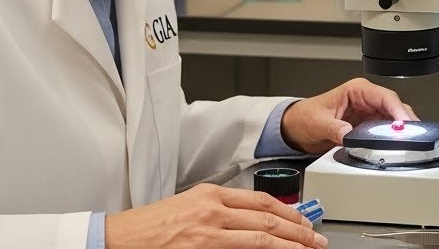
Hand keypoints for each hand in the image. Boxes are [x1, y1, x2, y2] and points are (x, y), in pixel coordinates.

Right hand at [105, 183, 325, 248]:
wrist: (122, 237)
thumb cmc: (152, 224)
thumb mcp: (190, 205)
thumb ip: (221, 210)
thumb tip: (255, 220)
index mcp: (211, 195)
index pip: (261, 201)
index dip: (288, 212)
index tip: (304, 222)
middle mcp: (212, 210)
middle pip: (266, 218)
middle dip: (297, 231)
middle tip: (316, 240)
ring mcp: (207, 232)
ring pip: (260, 238)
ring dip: (288, 246)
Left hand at [280, 77, 417, 153]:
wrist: (296, 129)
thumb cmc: (305, 117)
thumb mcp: (318, 122)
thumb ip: (334, 128)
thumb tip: (349, 135)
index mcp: (357, 90)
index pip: (385, 97)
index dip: (398, 110)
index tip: (404, 125)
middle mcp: (366, 100)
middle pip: (394, 107)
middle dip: (405, 121)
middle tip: (412, 137)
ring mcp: (369, 113)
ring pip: (394, 120)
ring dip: (401, 131)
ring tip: (407, 143)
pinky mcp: (368, 127)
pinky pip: (386, 131)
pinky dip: (392, 138)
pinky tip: (396, 146)